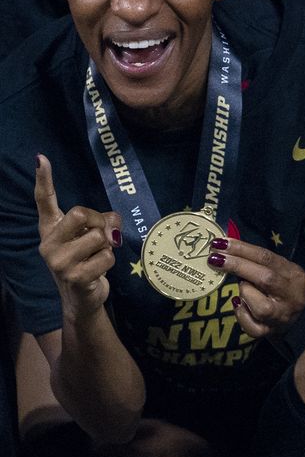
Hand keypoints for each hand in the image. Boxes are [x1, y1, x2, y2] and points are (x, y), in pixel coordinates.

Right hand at [34, 156, 118, 322]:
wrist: (81, 298)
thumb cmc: (87, 261)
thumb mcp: (90, 238)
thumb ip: (98, 223)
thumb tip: (112, 223)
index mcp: (51, 230)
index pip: (45, 201)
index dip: (44, 179)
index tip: (41, 158)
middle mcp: (48, 244)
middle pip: (82, 213)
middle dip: (102, 221)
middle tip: (103, 235)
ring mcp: (59, 262)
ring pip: (99, 236)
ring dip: (108, 246)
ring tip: (98, 257)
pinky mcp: (74, 277)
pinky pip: (107, 257)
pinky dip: (110, 262)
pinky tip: (97, 272)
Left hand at [210, 236, 304, 338]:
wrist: (300, 319)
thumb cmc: (283, 290)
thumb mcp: (280, 271)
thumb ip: (260, 262)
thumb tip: (227, 249)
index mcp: (294, 275)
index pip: (267, 258)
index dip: (242, 249)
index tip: (220, 243)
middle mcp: (291, 295)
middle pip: (265, 278)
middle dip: (237, 266)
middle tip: (214, 259)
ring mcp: (282, 316)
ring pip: (260, 306)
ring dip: (245, 294)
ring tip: (242, 291)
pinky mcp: (270, 332)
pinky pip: (251, 326)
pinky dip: (241, 314)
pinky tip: (239, 306)